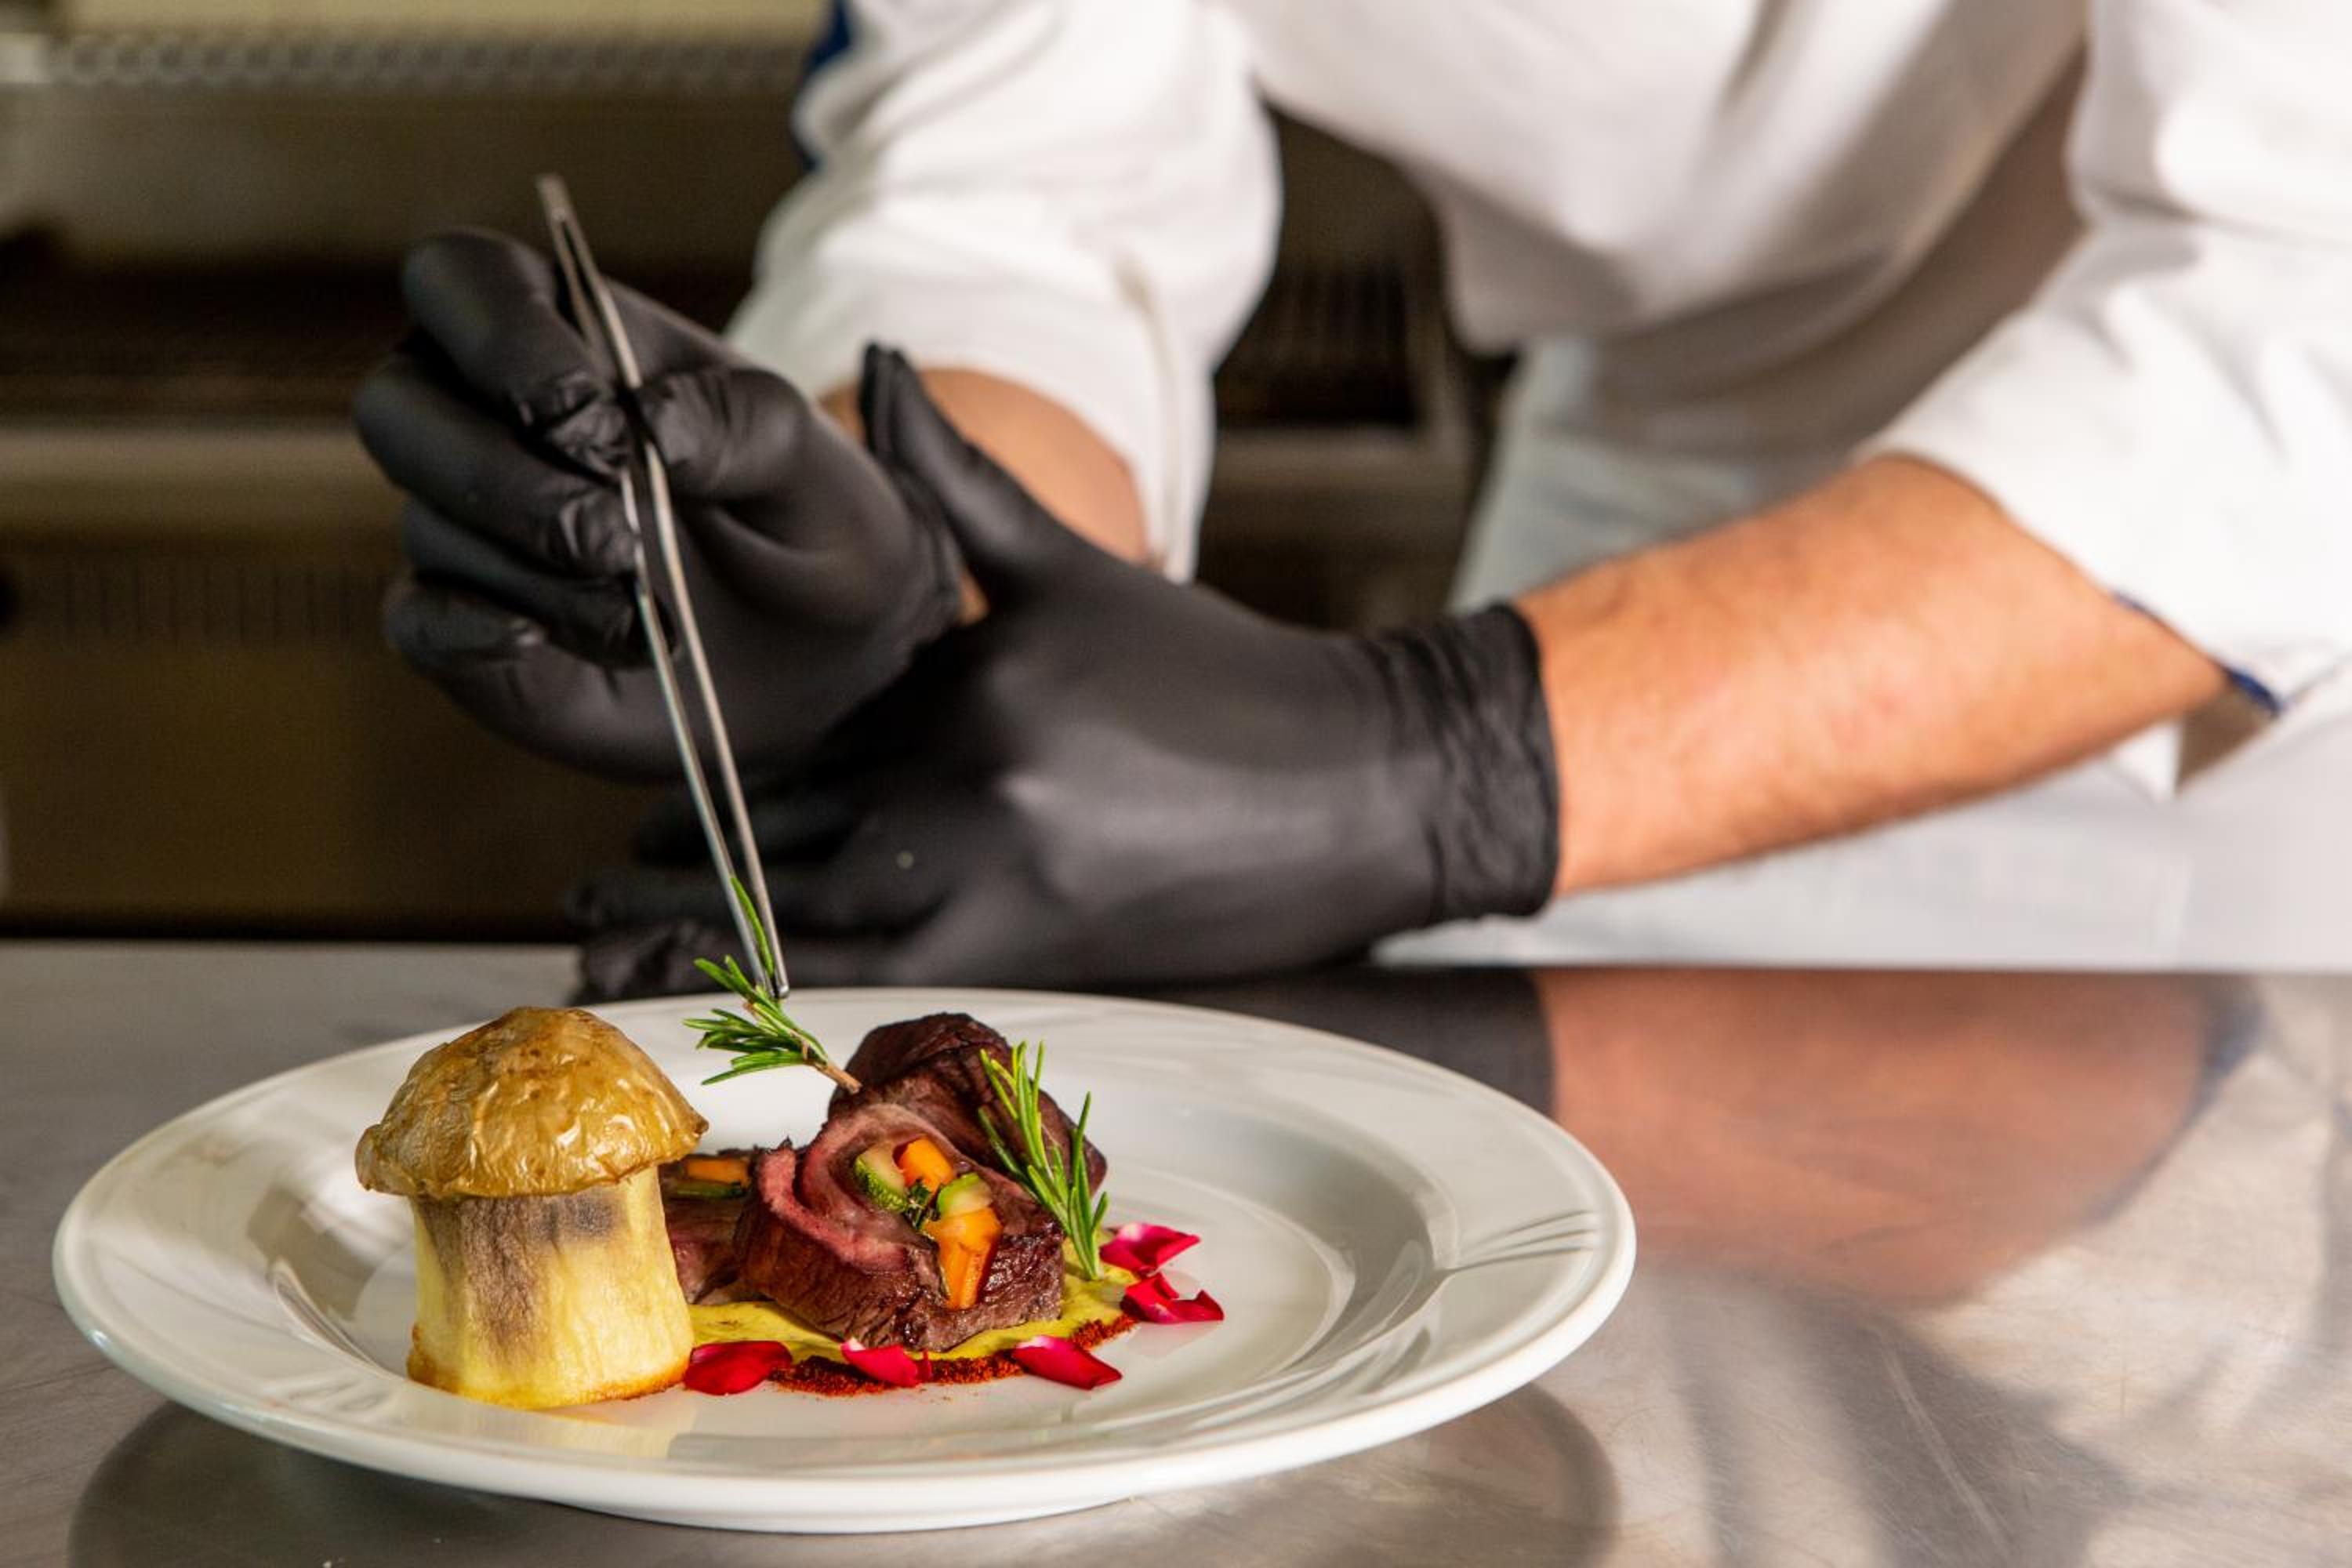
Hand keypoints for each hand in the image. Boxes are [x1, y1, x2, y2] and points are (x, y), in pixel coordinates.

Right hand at [354, 231, 962, 779]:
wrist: (828, 646)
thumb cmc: (809, 520)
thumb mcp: (811, 461)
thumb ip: (743, 422)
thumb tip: (649, 421)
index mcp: (563, 335)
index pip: (462, 281)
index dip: (500, 338)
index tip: (590, 419)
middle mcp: (486, 419)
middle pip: (399, 406)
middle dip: (504, 477)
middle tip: (620, 538)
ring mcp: (469, 525)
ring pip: (431, 524)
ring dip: (540, 573)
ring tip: (650, 612)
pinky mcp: (471, 624)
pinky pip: (417, 622)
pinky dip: (471, 633)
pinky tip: (541, 639)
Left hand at [572, 348, 1560, 986]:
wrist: (1368, 781)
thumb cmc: (1222, 673)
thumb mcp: (1080, 570)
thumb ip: (961, 476)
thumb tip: (875, 357)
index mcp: (958, 692)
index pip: (786, 748)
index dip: (694, 794)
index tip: (619, 830)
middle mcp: (960, 795)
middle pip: (777, 849)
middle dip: (678, 884)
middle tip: (588, 912)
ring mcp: (999, 889)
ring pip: (808, 935)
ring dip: (707, 960)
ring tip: (623, 981)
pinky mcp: (1045, 960)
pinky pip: (885, 997)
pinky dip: (800, 1013)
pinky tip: (743, 1035)